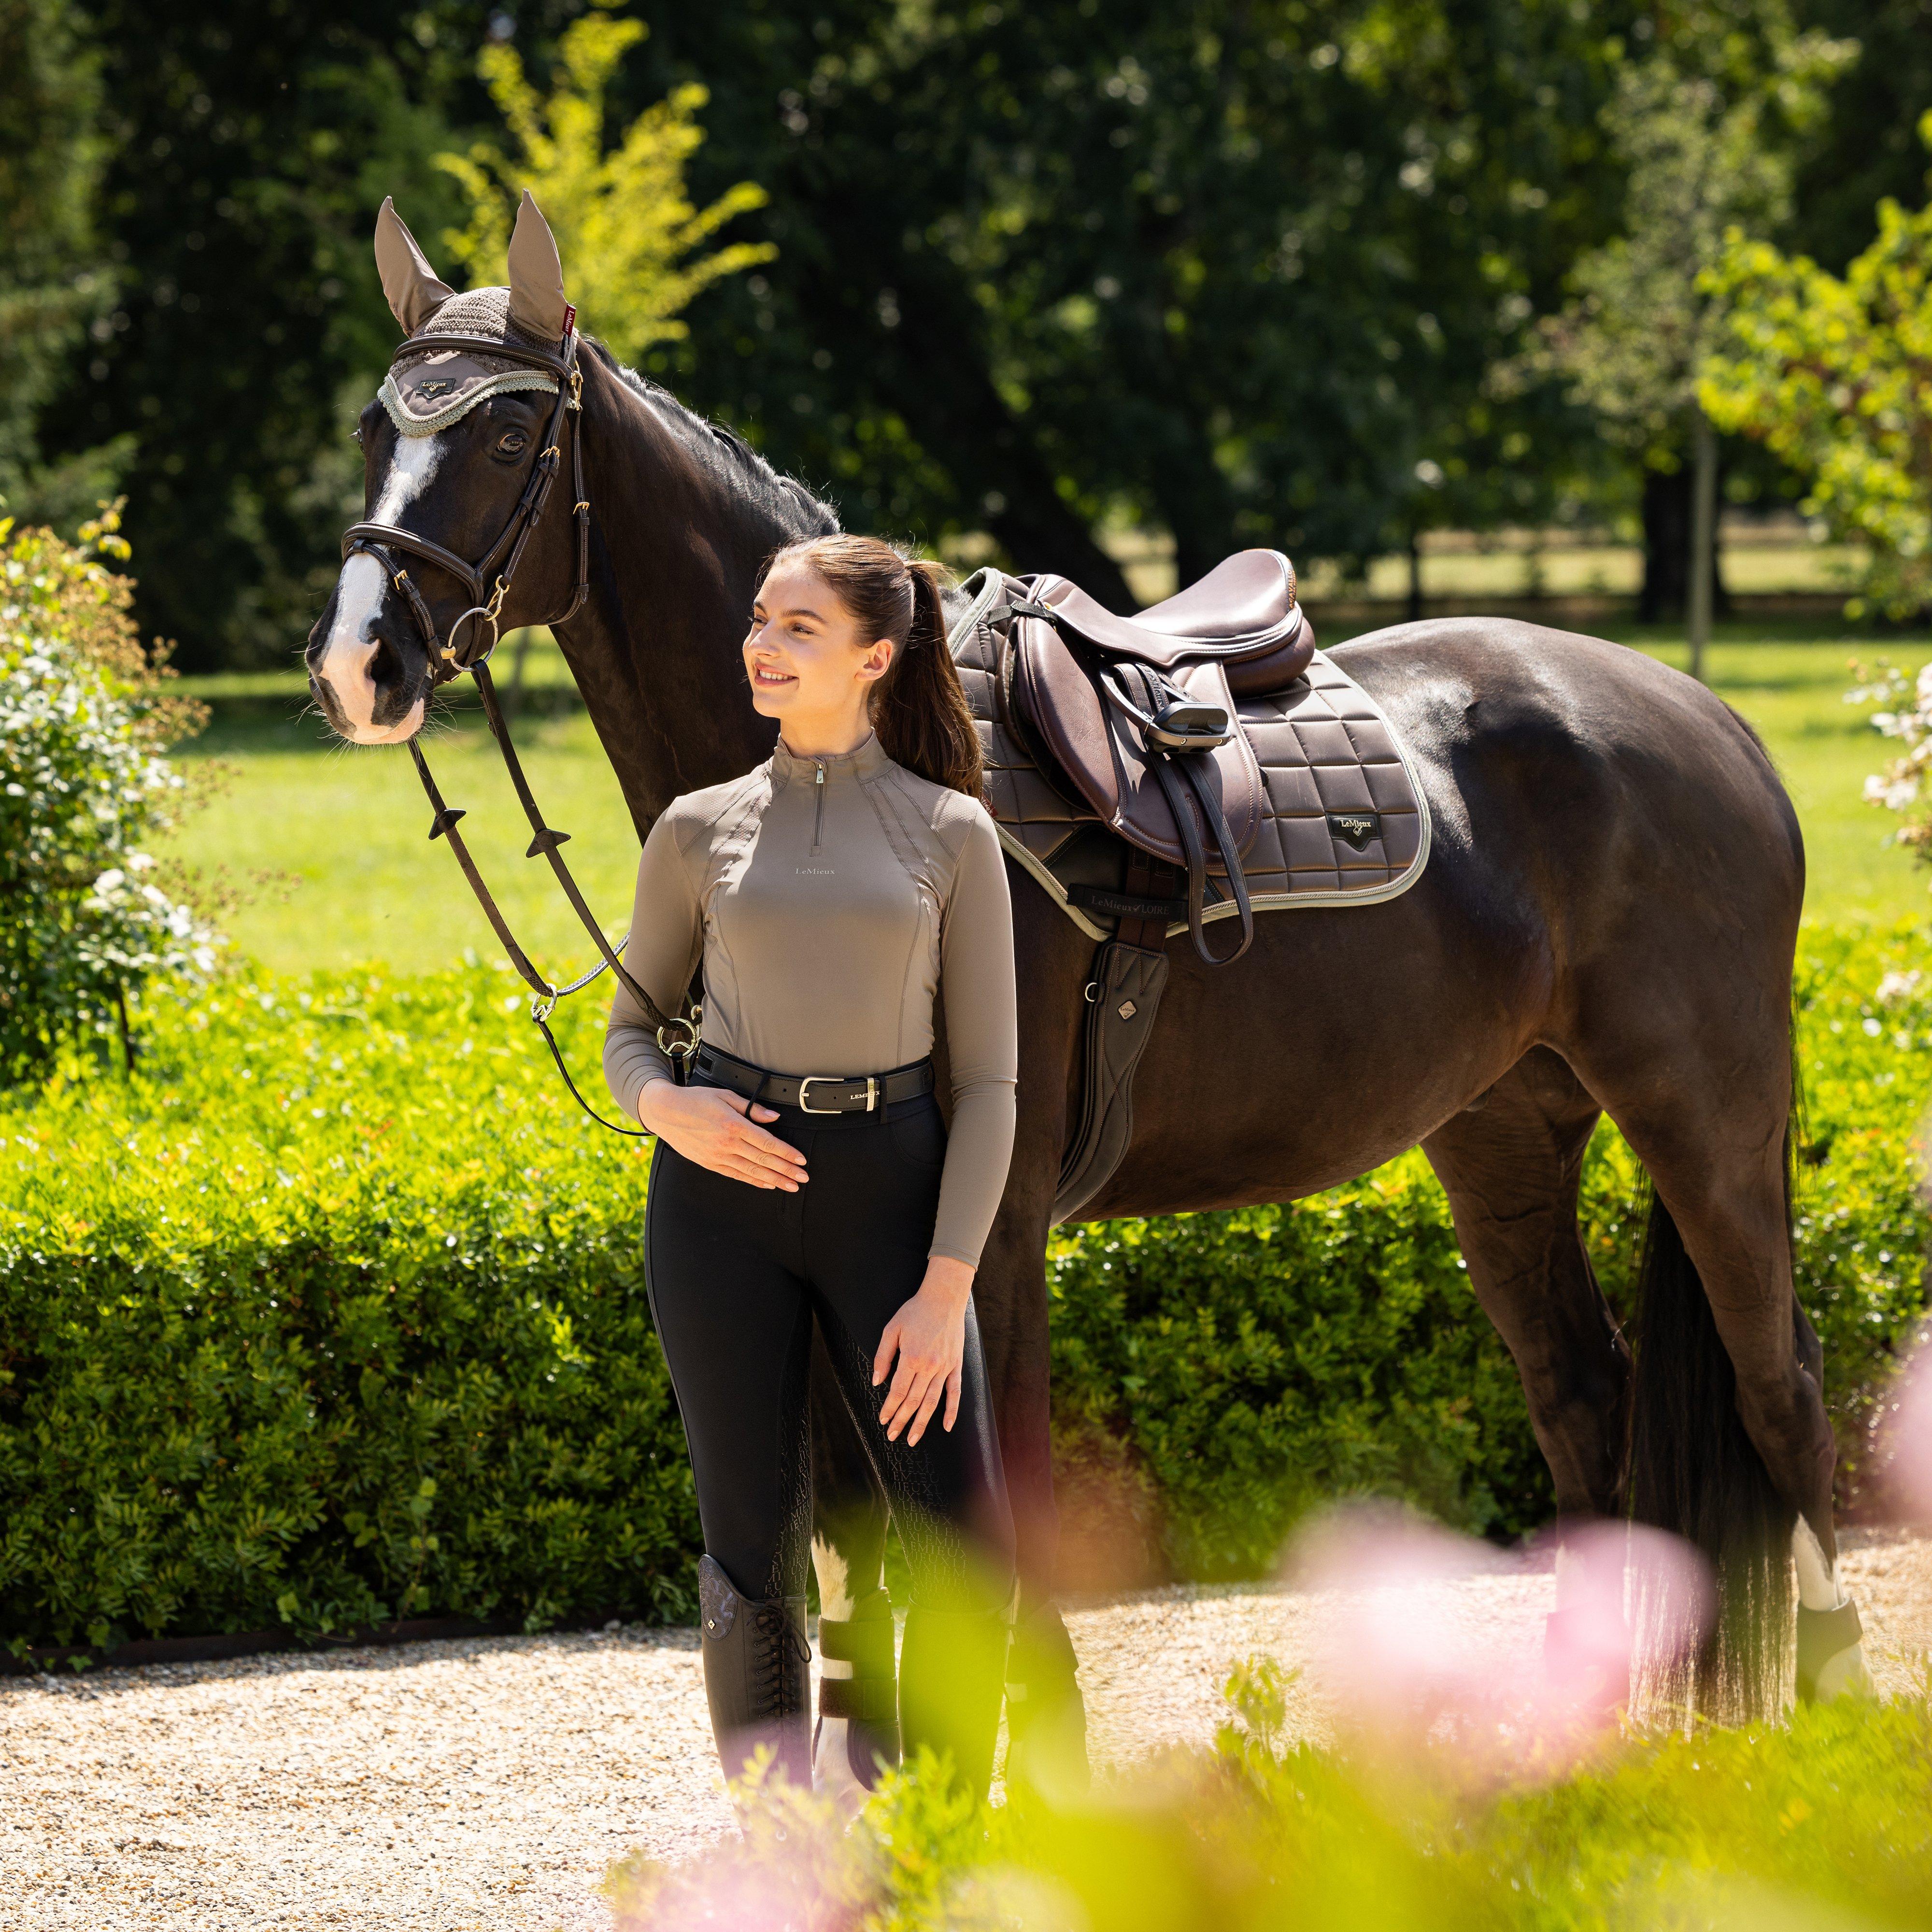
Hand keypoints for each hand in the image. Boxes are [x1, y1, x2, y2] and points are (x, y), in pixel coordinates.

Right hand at [636, 1078, 807, 1190]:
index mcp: (733, 1124)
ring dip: (774, 1180)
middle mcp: (726, 1143)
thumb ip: (752, 1108)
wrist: (665, 1112)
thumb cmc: (696, 1100)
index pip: (767, 1143)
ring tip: (790, 1186)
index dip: (786, 1153)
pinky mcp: (709, 1163)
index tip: (801, 1160)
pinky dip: (753, 1181)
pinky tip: (767, 1184)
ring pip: (751, 1171)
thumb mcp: (725, 1096)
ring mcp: (717, 1156)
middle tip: (803, 1178)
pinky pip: (735, 1175)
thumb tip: (773, 1117)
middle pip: (763, 1160)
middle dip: (786, 1170)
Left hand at [873, 1257, 973, 1445]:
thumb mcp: (891, 1329)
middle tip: (892, 1436)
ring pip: (932, 1402)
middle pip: (913, 1401)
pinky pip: (955, 1393)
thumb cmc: (915, 1311)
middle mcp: (929, 1366)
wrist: (944, 1297)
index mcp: (911, 1358)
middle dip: (902, 1421)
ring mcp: (945, 1367)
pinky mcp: (956, 1365)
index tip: (883, 1421)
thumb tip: (876, 1382)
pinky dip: (952, 1411)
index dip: (889, 1409)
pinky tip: (946, 1427)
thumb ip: (883, 1357)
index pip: (897, 1391)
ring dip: (922, 1422)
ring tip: (913, 1439)